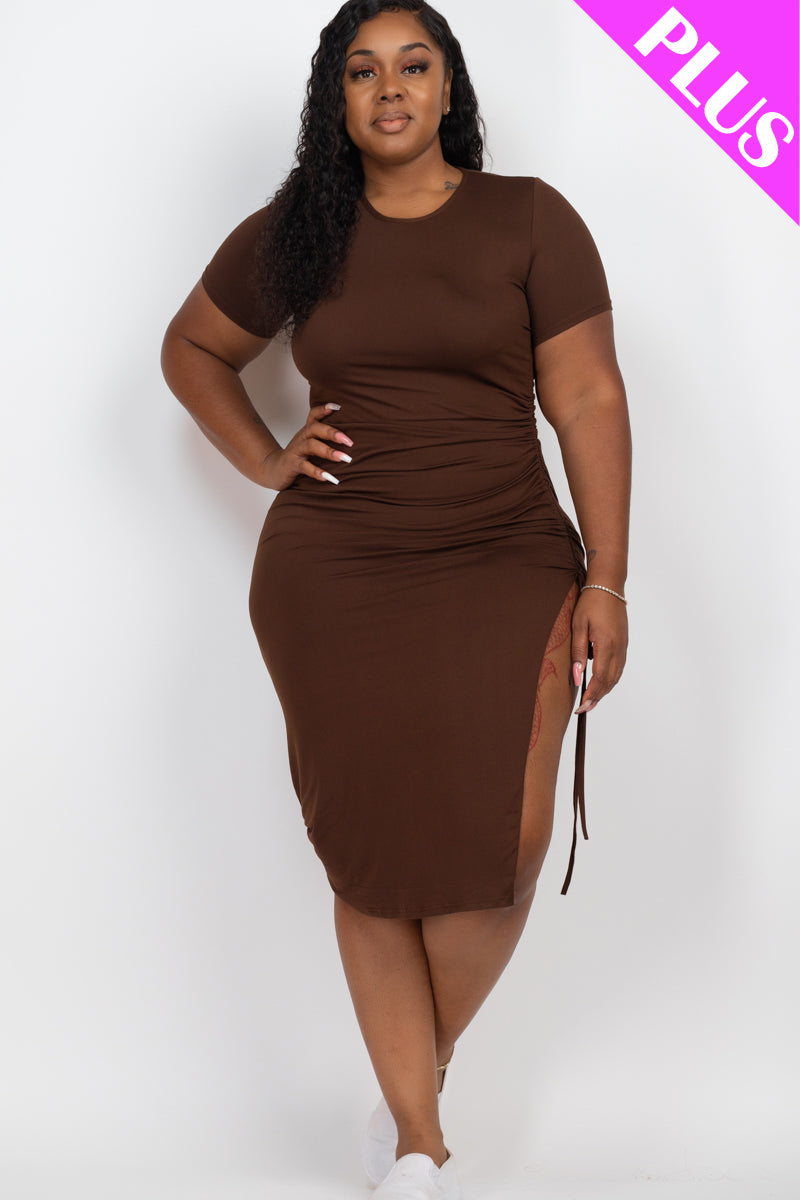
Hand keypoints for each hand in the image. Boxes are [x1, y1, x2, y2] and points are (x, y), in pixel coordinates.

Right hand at [261, 402, 353, 490]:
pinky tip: (330, 478)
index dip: (324, 409)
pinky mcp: (292, 465)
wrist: (274, 469)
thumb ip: (324, 438)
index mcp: (307, 431)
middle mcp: (302, 438)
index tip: (339, 407)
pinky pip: (305, 467)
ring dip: (329, 451)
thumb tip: (351, 437)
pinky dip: (318, 472)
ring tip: (344, 459)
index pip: (314, 415)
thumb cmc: (298, 456)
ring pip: (311, 446)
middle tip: (349, 442)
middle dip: (333, 433)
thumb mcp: (310, 443)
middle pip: (316, 429)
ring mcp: (296, 451)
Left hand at [570, 587, 627, 714]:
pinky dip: (610, 679)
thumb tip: (577, 678)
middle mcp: (619, 648)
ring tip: (591, 700)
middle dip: (597, 698)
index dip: (591, 696)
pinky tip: (600, 682)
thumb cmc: (590, 603)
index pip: (600, 679)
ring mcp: (624, 646)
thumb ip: (577, 653)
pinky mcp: (624, 643)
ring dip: (604, 690)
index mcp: (607, 645)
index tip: (580, 707)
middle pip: (610, 681)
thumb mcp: (578, 626)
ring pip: (616, 676)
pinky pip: (619, 667)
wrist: (608, 585)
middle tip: (583, 710)